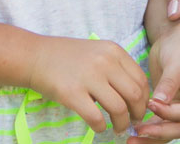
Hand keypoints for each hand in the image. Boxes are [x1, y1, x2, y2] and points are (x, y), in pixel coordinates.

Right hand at [27, 35, 150, 136]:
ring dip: (121, 123)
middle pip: (134, 94)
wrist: (36, 56)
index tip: (139, 108)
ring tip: (117, 128)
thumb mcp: (98, 52)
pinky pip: (95, 117)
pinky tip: (99, 127)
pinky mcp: (72, 93)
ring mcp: (89, 78)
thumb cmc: (68, 57)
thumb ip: (116, 67)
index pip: (140, 78)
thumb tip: (135, 94)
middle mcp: (105, 62)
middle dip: (137, 112)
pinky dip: (101, 127)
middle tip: (132, 121)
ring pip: (118, 108)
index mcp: (114, 51)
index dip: (144, 98)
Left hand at [130, 13, 179, 139]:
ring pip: (169, 130)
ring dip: (151, 137)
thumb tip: (158, 104)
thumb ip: (169, 85)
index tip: (149, 105)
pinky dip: (150, 129)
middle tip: (137, 133)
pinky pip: (162, 124)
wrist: (179, 35)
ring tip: (131, 140)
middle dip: (157, 134)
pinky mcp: (172, 108)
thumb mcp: (177, 63)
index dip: (167, 113)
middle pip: (178, 128)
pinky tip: (135, 132)